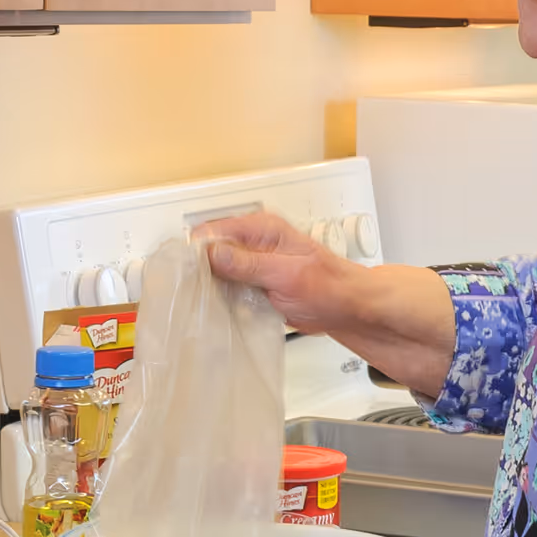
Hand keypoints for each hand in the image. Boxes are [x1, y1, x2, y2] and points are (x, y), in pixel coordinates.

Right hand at [200, 211, 347, 332]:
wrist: (349, 306)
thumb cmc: (331, 286)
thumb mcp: (286, 274)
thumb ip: (248, 263)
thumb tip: (213, 253)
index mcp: (262, 228)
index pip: (214, 231)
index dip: (197, 251)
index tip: (187, 272)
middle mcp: (255, 241)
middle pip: (211, 250)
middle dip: (200, 270)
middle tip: (193, 291)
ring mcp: (254, 262)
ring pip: (217, 269)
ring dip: (211, 285)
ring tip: (205, 301)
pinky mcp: (255, 282)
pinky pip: (229, 286)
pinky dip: (223, 296)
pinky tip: (221, 308)